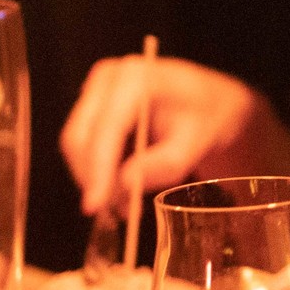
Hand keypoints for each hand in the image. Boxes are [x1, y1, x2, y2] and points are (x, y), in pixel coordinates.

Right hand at [59, 56, 271, 214]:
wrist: (212, 100)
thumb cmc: (210, 117)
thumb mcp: (197, 143)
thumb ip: (164, 164)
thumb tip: (124, 184)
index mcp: (137, 79)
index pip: (106, 129)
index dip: (98, 170)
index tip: (95, 205)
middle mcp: (110, 77)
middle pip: (80, 137)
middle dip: (92, 178)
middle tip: (112, 212)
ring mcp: (98, 88)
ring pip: (76, 143)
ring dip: (94, 177)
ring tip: (123, 204)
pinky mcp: (94, 103)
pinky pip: (84, 143)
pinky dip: (98, 168)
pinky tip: (121, 187)